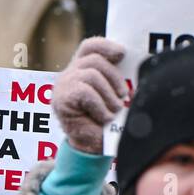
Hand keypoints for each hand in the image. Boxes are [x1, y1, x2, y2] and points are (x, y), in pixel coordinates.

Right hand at [52, 37, 128, 154]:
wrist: (91, 148)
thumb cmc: (106, 122)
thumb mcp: (114, 96)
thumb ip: (117, 80)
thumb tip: (133, 69)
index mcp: (83, 70)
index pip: (90, 47)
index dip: (105, 46)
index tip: (122, 54)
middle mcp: (70, 74)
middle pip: (94, 60)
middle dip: (114, 77)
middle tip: (123, 97)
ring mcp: (63, 86)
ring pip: (91, 75)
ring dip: (108, 95)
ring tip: (114, 111)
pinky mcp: (60, 100)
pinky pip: (85, 92)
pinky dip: (99, 106)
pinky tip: (104, 117)